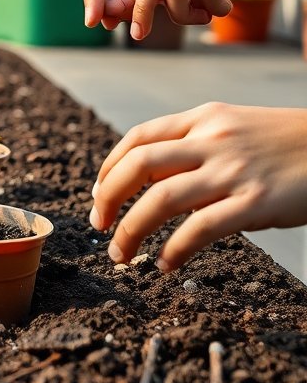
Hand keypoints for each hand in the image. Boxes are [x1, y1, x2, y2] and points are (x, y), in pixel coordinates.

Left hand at [90, 103, 306, 271]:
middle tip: (99, 224)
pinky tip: (167, 264)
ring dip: (131, 230)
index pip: (138, 138)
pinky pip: (201, 229)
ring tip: (121, 253)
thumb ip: (194, 148)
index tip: (98, 194)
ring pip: (161, 199)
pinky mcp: (256, 202)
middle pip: (138, 165)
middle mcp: (213, 140)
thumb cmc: (286, 145)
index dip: (109, 168)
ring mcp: (234, 171)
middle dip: (108, 198)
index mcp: (204, 118)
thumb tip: (149, 184)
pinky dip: (175, 250)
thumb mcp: (236, 129)